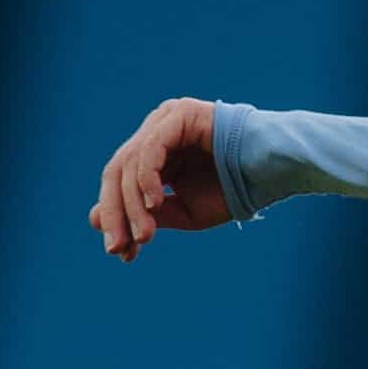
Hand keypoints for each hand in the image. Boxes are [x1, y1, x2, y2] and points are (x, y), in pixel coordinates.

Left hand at [87, 98, 232, 257]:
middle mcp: (155, 130)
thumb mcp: (183, 212)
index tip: (120, 253)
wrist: (272, 173)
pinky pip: (151, 149)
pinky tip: (154, 204)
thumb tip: (95, 220)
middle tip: (119, 248)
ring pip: (130, 163)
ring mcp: (165, 119)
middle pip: (117, 171)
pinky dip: (147, 179)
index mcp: (155, 152)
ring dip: (132, 204)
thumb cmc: (232, 191)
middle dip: (116, 213)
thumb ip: (144, 214)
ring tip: (145, 236)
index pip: (120, 183)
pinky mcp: (179, 115)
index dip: (116, 218)